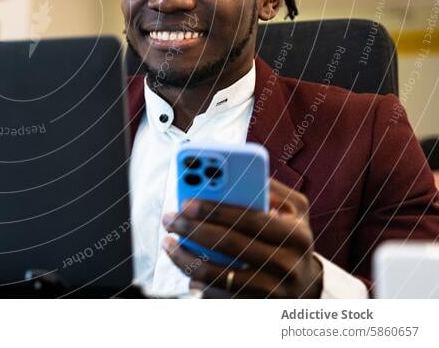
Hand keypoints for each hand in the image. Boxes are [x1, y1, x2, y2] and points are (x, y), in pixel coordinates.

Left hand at [161, 178, 322, 297]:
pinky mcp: (260, 308)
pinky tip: (187, 274)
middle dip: (192, 229)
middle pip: (229, 244)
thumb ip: (271, 188)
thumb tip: (237, 169)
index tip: (186, 201)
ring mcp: (275, 289)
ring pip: (220, 274)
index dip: (215, 209)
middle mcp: (288, 263)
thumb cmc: (292, 238)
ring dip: (187, 258)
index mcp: (295, 233)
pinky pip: (222, 297)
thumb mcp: (295, 210)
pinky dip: (200, 286)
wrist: (308, 286)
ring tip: (168, 244)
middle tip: (169, 219)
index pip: (248, 218)